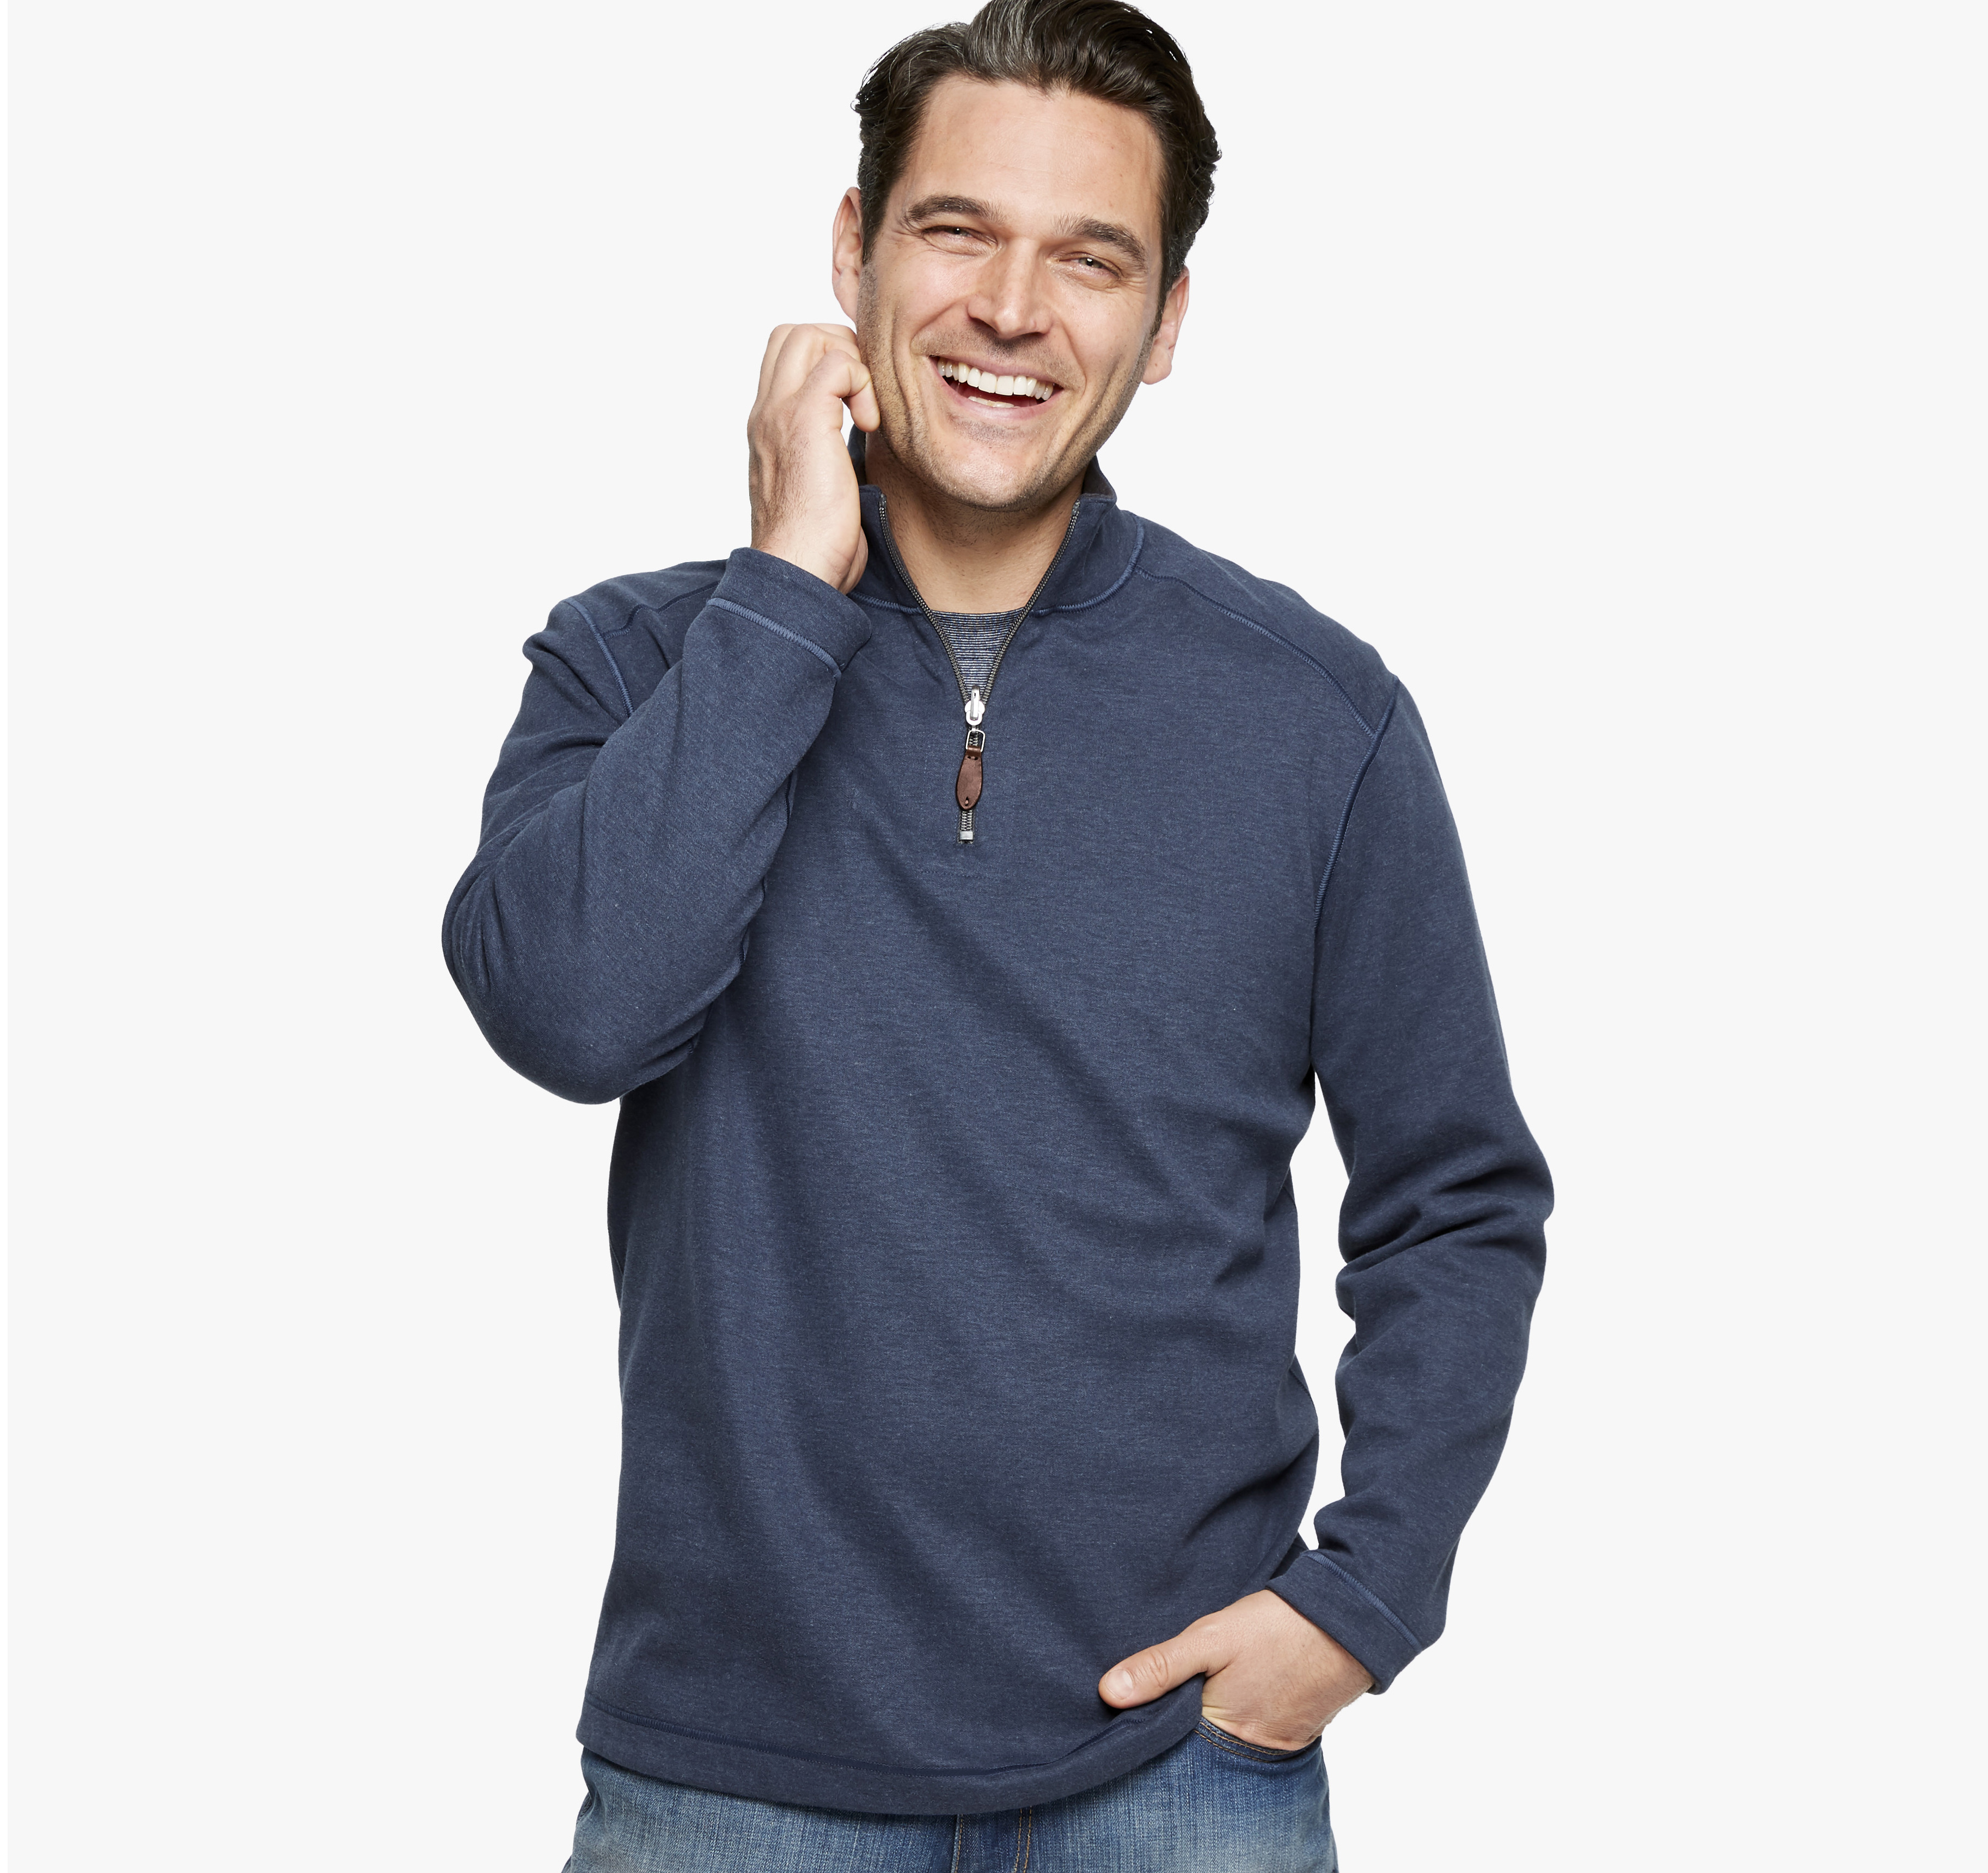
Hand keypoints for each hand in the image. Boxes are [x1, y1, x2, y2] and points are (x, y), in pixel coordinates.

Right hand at [747, 322, 878, 593]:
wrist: (797, 571)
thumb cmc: (813, 546)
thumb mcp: (816, 487)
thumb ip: (824, 452)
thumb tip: (855, 439)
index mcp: (767, 426)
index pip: (784, 355)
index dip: (827, 359)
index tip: (854, 403)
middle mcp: (767, 412)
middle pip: (793, 332)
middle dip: (840, 348)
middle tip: (862, 398)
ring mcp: (781, 413)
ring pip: (809, 334)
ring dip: (851, 362)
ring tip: (865, 411)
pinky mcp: (807, 420)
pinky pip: (837, 363)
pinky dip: (863, 383)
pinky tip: (870, 425)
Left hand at [1098, 1588, 1374, 1751]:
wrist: (1350, 1622)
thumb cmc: (1279, 1628)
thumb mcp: (1212, 1637)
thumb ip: (1161, 1666)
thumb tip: (1108, 1693)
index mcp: (1220, 1731)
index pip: (1167, 1739)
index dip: (1146, 1719)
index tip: (1124, 1701)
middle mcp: (1247, 1750)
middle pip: (1194, 1741)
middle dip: (1176, 1718)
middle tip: (1163, 1684)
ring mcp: (1273, 1742)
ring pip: (1223, 1733)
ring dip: (1208, 1712)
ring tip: (1197, 1681)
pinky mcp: (1292, 1729)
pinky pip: (1251, 1726)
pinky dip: (1237, 1710)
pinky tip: (1230, 1684)